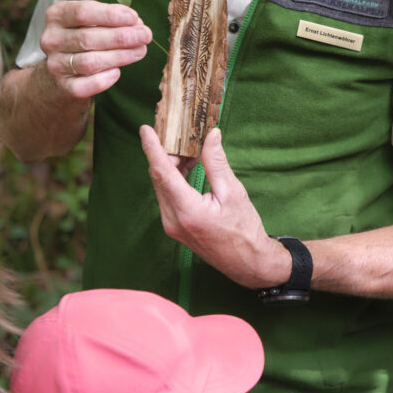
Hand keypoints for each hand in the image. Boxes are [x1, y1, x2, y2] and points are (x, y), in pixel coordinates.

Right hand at [40, 0, 151, 98]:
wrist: (65, 65)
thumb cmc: (85, 34)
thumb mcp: (92, 19)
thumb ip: (111, 17)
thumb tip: (136, 24)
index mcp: (56, 16)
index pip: (83, 12)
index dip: (110, 15)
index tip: (134, 18)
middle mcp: (51, 39)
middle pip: (88, 39)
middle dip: (121, 37)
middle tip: (145, 35)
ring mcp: (55, 64)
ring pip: (89, 62)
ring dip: (119, 57)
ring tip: (140, 51)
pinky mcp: (63, 85)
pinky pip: (84, 86)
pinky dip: (103, 80)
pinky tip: (117, 72)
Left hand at [139, 125, 291, 288]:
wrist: (247, 262)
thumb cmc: (244, 230)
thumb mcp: (233, 192)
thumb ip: (216, 162)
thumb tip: (211, 135)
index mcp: (187, 210)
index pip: (162, 173)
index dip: (151, 148)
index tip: (145, 129)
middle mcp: (172, 219)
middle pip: (159, 178)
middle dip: (165, 153)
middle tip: (178, 134)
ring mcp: (171, 225)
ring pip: (161, 186)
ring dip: (170, 166)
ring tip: (188, 150)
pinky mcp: (174, 227)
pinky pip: (167, 196)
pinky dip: (174, 179)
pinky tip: (188, 168)